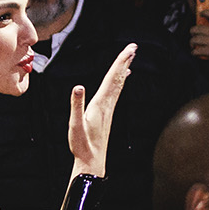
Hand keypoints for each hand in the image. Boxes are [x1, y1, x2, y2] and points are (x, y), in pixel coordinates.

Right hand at [69, 45, 134, 175]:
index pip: (112, 78)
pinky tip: (122, 80)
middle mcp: (107, 105)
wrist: (92, 162)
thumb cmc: (82, 145)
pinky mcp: (106, 115)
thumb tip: (78, 87)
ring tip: (129, 59)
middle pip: (118, 79)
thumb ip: (76, 105)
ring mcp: (108, 110)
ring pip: (118, 86)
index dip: (120, 62)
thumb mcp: (75, 125)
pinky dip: (119, 83)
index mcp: (100, 104)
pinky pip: (115, 93)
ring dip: (123, 70)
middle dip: (124, 61)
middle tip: (133, 47)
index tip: (129, 50)